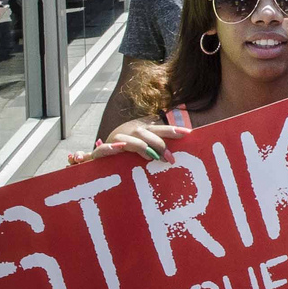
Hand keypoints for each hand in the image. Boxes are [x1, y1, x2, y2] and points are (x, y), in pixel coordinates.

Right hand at [74, 120, 188, 163]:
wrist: (99, 157)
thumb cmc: (128, 155)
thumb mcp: (146, 151)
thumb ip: (159, 151)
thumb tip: (176, 157)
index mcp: (143, 132)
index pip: (160, 129)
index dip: (172, 130)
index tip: (188, 133)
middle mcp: (130, 133)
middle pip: (146, 132)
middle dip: (159, 144)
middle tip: (170, 159)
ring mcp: (115, 141)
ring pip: (129, 139)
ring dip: (141, 146)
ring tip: (151, 156)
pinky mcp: (100, 152)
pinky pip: (103, 149)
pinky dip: (111, 148)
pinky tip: (120, 148)